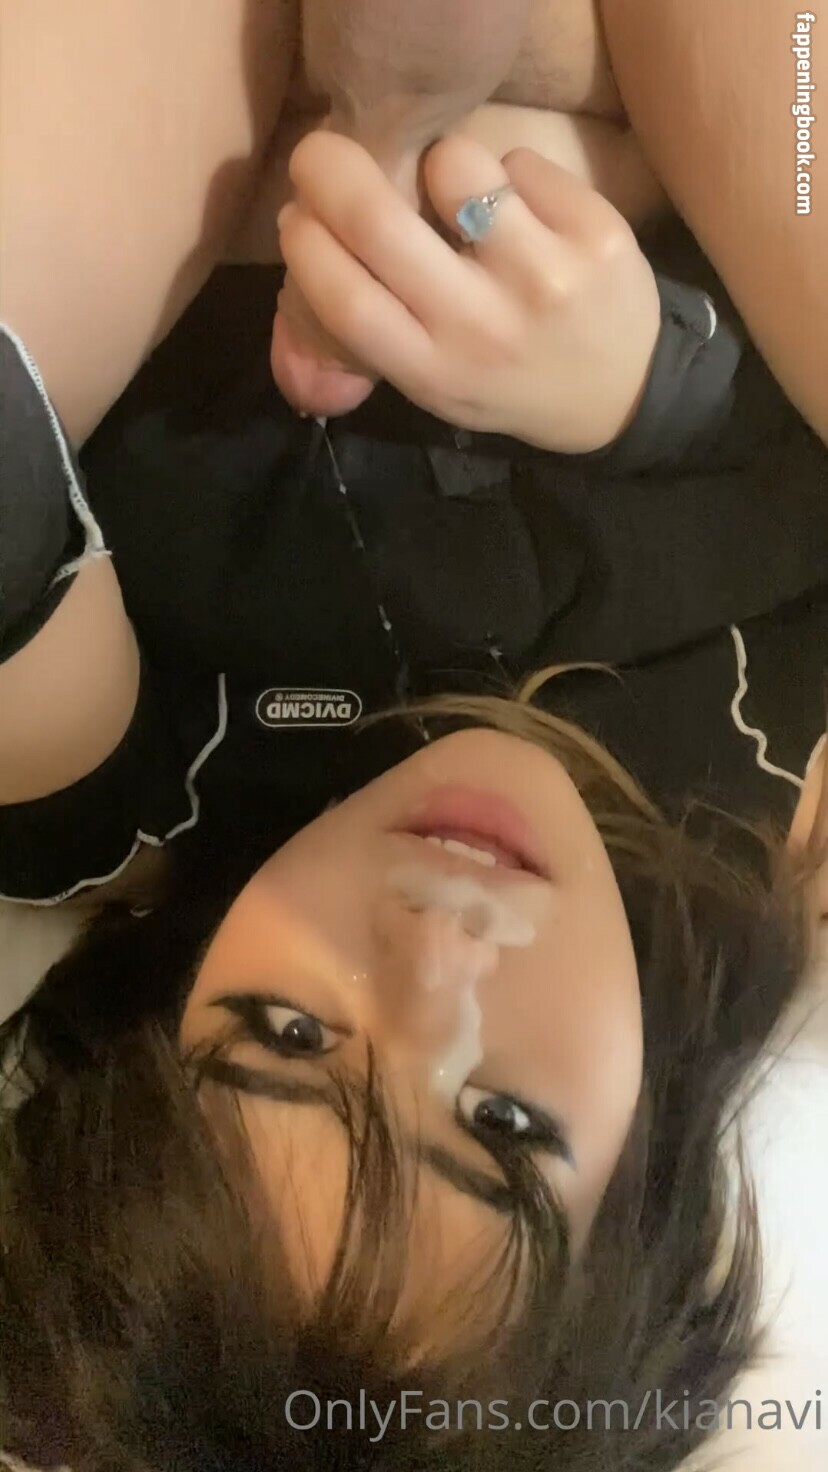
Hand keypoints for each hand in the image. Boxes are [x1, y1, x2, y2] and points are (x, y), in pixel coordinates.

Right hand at [277, 130, 660, 451]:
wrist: (622, 394)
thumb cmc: (506, 378)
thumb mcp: (434, 384)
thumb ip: (377, 331)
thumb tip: (303, 239)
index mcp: (432, 370)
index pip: (344, 298)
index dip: (306, 243)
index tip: (296, 216)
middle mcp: (481, 327)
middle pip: (378, 222)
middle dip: (330, 169)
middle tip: (320, 155)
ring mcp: (543, 278)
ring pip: (455, 166)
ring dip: (440, 164)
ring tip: (458, 195)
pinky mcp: (595, 236)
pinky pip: (519, 163)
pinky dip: (509, 175)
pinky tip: (526, 214)